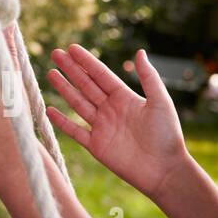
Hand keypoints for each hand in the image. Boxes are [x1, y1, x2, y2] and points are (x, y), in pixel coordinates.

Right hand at [46, 46, 187, 199]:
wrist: (164, 170)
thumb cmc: (167, 135)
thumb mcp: (160, 102)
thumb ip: (149, 77)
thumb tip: (139, 51)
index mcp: (125, 98)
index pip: (101, 75)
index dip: (86, 61)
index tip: (71, 48)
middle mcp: (111, 110)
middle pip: (86, 85)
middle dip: (71, 70)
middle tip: (56, 53)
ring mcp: (102, 128)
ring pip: (78, 104)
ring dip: (64, 89)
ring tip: (51, 73)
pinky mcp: (96, 146)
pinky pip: (75, 131)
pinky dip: (62, 122)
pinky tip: (50, 110)